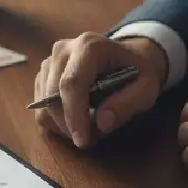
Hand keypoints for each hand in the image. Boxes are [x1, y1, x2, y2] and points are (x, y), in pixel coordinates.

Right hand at [35, 33, 168, 147]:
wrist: (128, 56)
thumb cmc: (138, 71)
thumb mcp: (147, 88)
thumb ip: (128, 104)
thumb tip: (101, 123)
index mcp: (89, 47)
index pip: (72, 83)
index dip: (74, 114)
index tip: (82, 140)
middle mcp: (63, 49)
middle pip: (52, 95)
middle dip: (67, 124)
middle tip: (89, 140)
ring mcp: (50, 61)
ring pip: (43, 103)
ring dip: (61, 124)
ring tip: (86, 128)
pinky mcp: (44, 74)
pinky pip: (40, 105)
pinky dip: (54, 120)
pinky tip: (74, 121)